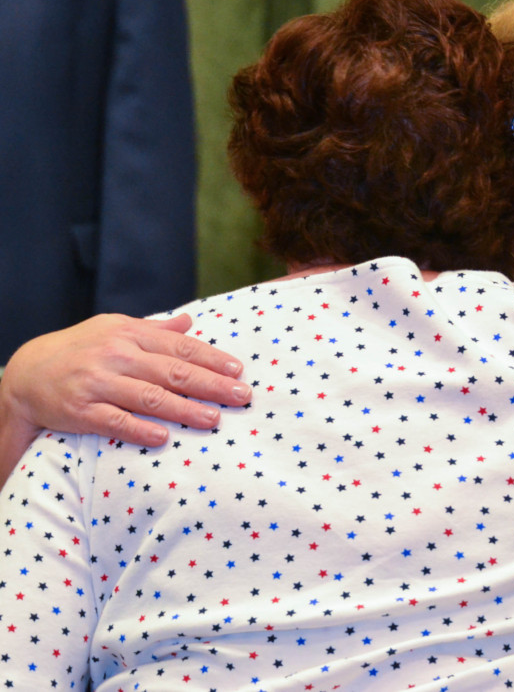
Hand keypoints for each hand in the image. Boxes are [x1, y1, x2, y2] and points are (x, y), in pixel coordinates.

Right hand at [0, 313, 251, 475]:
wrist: (26, 372)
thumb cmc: (82, 350)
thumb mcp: (115, 329)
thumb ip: (154, 330)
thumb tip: (189, 321)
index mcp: (130, 334)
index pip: (180, 347)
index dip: (212, 359)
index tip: (238, 371)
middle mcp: (116, 355)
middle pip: (173, 371)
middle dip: (211, 385)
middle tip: (241, 396)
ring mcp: (98, 383)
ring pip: (149, 397)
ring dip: (185, 409)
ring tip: (214, 419)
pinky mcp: (80, 410)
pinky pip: (114, 421)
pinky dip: (138, 429)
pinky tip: (163, 437)